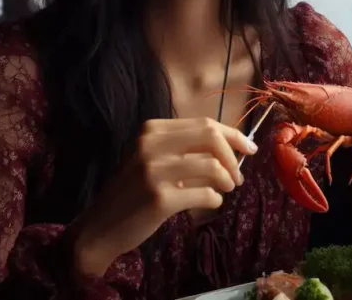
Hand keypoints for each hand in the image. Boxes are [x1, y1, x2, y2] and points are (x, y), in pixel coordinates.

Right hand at [69, 117, 257, 275]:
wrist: (100, 227)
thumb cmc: (133, 193)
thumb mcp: (153, 161)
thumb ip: (185, 150)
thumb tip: (232, 147)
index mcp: (151, 130)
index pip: (204, 124)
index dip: (233, 134)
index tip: (250, 147)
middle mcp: (151, 144)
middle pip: (211, 137)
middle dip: (233, 155)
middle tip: (238, 175)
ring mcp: (154, 171)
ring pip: (212, 166)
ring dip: (227, 180)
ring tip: (225, 190)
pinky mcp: (159, 199)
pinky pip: (206, 194)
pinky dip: (215, 200)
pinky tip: (210, 203)